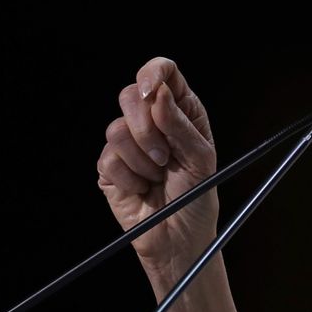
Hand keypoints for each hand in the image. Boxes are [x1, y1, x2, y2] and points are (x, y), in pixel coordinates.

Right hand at [97, 57, 218, 275]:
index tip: (152, 92)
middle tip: (165, 157)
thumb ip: (181, 125)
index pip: (163, 72)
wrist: (180, 238)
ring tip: (158, 178)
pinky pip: (109, 159)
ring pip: (116, 129)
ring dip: (142, 160)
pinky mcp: (109, 167)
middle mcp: (151, 121)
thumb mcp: (201, 159)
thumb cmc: (197, 197)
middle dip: (146, 129)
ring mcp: (127, 144)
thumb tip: (158, 95)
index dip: (153, 74)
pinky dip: (131, 179)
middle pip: (130, 95)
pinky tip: (143, 190)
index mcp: (179, 111)